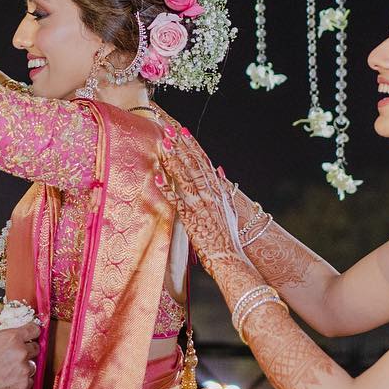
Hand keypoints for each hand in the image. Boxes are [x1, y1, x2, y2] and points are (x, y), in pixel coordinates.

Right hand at [0, 314, 39, 388]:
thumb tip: (2, 315)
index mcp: (12, 337)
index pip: (34, 329)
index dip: (31, 330)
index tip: (28, 334)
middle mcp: (21, 353)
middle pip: (35, 347)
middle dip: (26, 348)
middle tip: (12, 352)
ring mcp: (23, 370)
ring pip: (32, 364)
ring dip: (24, 364)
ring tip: (8, 367)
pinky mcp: (23, 386)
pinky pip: (29, 380)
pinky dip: (22, 379)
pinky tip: (8, 378)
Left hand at [159, 128, 248, 278]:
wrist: (231, 259)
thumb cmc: (229, 236)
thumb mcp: (230, 208)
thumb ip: (224, 189)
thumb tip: (219, 170)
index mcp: (218, 191)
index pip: (203, 163)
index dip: (192, 146)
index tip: (182, 131)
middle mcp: (210, 195)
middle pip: (193, 166)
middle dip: (180, 147)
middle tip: (167, 130)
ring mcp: (201, 206)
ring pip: (185, 178)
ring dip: (173, 161)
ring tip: (162, 145)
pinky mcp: (191, 219)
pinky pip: (177, 201)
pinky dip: (167, 189)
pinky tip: (158, 177)